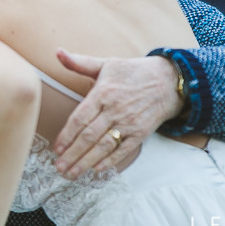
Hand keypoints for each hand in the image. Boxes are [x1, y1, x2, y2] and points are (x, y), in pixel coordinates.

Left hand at [52, 49, 184, 178]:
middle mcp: (115, 110)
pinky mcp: (141, 132)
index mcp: (103, 93)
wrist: (168, 80)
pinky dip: (110, 161)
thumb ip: (79, 63)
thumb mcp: (106, 64)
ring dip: (86, 162)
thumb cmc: (133, 72)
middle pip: (89, 136)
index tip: (56, 148)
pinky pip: (123, 150)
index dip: (67, 135)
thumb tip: (58, 52)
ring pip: (104, 146)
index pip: (80, 118)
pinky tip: (97, 170)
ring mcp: (129, 123)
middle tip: (59, 167)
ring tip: (72, 173)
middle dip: (72, 154)